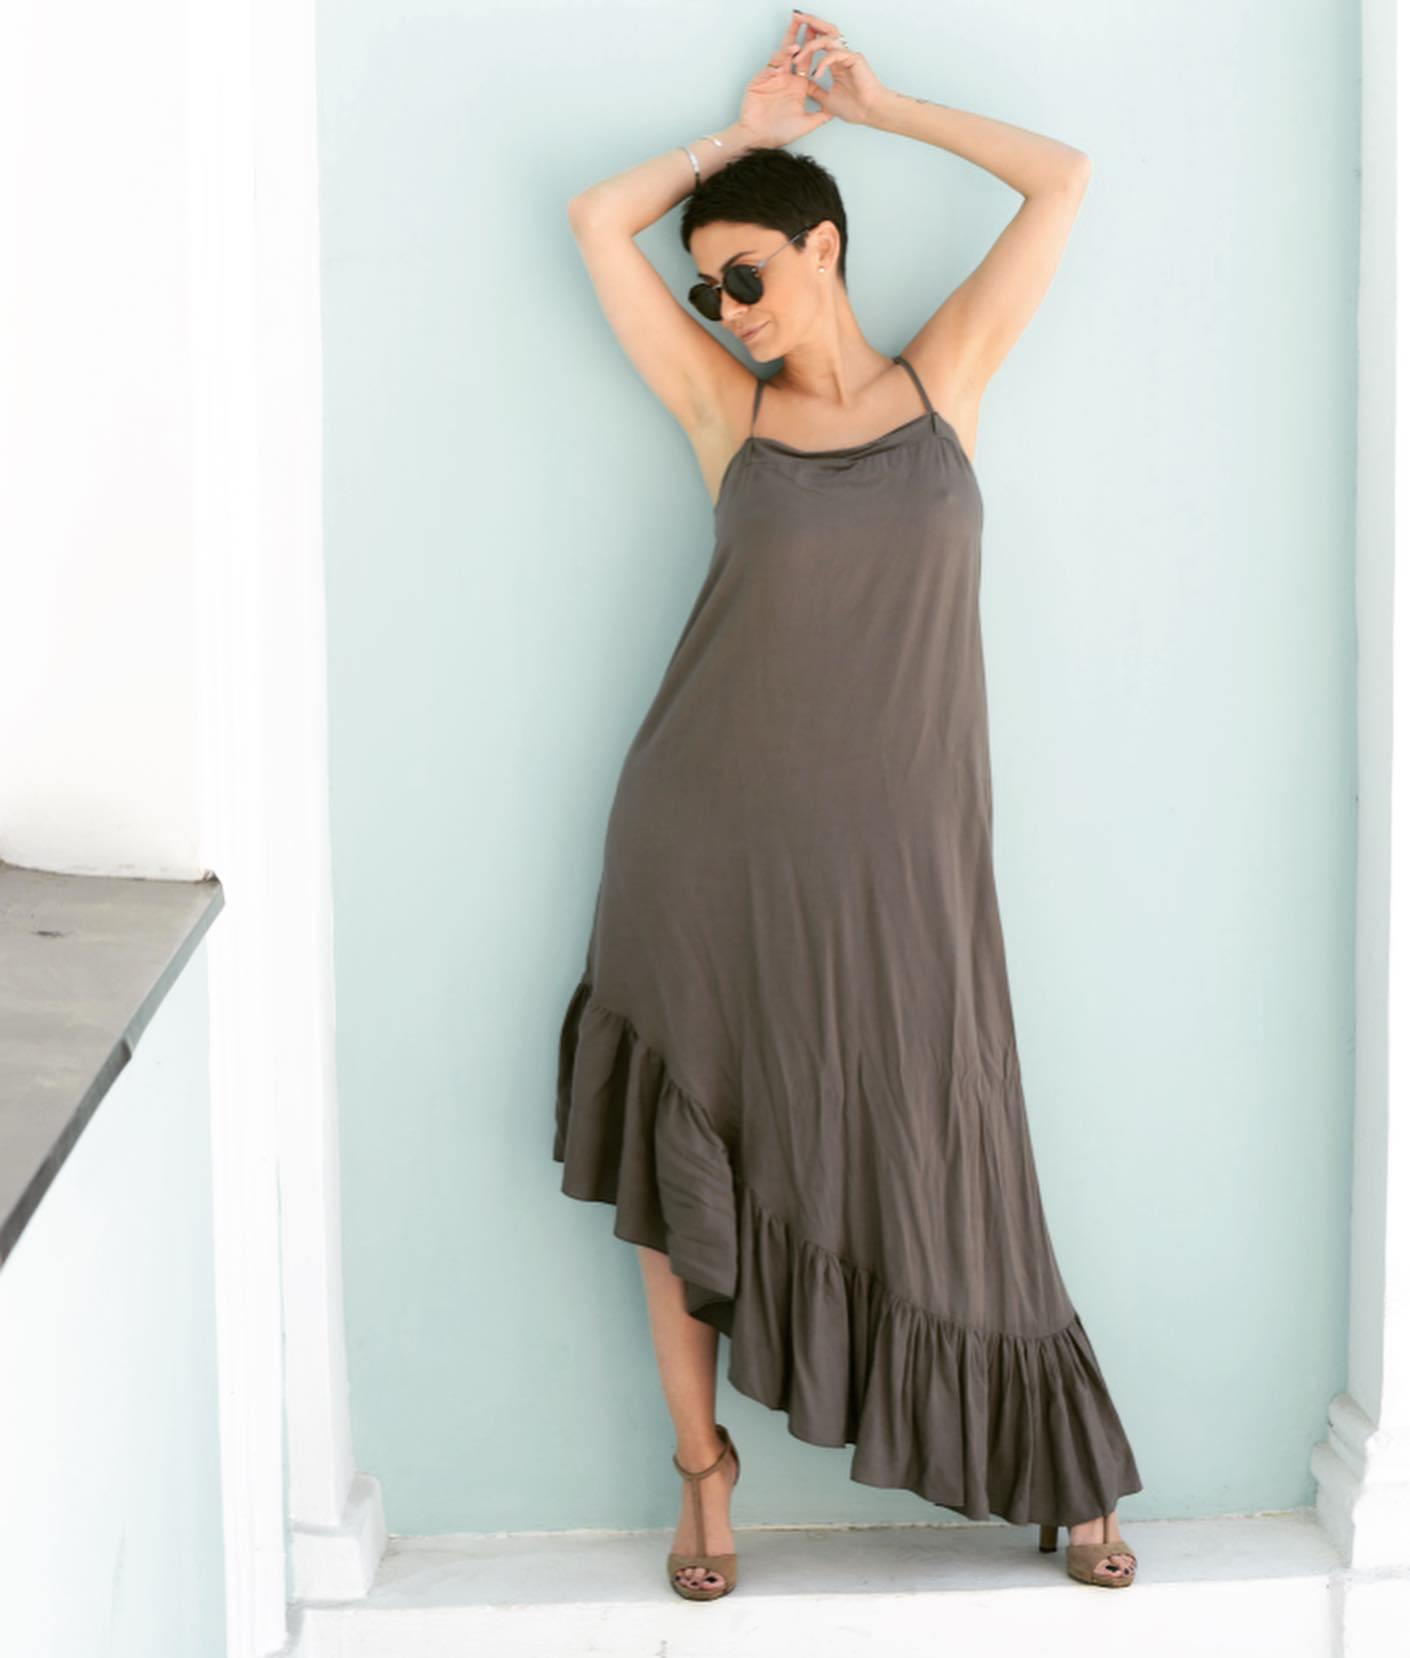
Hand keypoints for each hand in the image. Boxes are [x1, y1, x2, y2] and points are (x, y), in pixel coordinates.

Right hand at [736, 14, 833, 147]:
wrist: (758, 140)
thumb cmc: (778, 133)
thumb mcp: (805, 125)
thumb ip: (820, 117)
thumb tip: (834, 112)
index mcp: (797, 86)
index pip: (808, 61)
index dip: (815, 49)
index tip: (824, 37)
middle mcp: (786, 79)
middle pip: (796, 52)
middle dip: (802, 36)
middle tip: (809, 21)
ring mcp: (772, 78)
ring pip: (782, 55)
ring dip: (790, 43)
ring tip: (798, 33)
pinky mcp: (760, 81)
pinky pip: (770, 68)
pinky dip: (779, 62)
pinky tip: (787, 57)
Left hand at [789, 12, 886, 126]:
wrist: (869, 113)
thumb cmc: (854, 108)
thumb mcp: (826, 100)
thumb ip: (815, 91)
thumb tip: (804, 86)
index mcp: (836, 63)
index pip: (819, 45)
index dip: (806, 42)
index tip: (792, 45)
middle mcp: (841, 56)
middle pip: (825, 33)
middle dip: (811, 24)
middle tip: (797, 17)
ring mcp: (848, 55)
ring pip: (828, 40)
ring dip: (811, 45)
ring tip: (798, 54)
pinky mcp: (854, 59)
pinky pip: (834, 54)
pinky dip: (823, 63)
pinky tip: (817, 74)